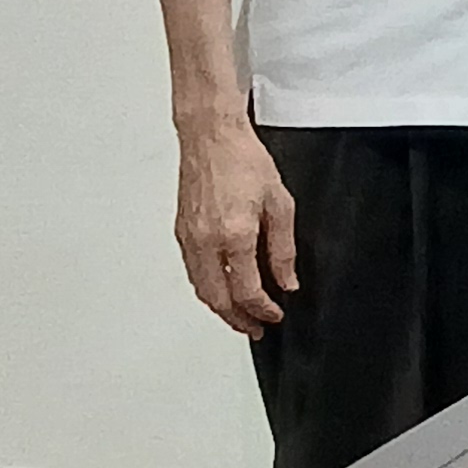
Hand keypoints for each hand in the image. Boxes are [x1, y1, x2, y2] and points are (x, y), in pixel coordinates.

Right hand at [175, 111, 298, 334]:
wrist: (211, 138)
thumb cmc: (245, 161)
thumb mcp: (280, 203)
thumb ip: (283, 248)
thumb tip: (286, 281)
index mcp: (234, 235)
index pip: (247, 290)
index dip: (263, 309)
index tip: (275, 315)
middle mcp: (206, 242)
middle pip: (218, 299)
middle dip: (238, 320)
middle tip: (256, 329)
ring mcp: (189, 239)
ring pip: (201, 289)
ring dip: (220, 308)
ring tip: (241, 317)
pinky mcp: (181, 232)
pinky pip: (193, 272)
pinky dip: (208, 288)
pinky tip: (223, 289)